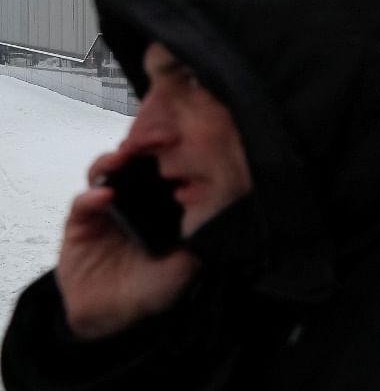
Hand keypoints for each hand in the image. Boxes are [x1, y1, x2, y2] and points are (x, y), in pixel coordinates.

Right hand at [54, 151, 199, 339]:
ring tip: (121, 158)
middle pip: (134, 165)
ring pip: (106, 175)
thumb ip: (197, 244)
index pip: (164, 172)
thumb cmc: (151, 289)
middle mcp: (134, 203)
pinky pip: (82, 203)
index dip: (169, 155)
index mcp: (161, 208)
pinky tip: (103, 196)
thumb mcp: (184, 268)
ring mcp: (106, 211)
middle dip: (139, 149)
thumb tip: (217, 220)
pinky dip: (91, 196)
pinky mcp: (80, 225)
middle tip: (147, 141)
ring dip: (112, 163)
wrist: (111, 318)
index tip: (177, 142)